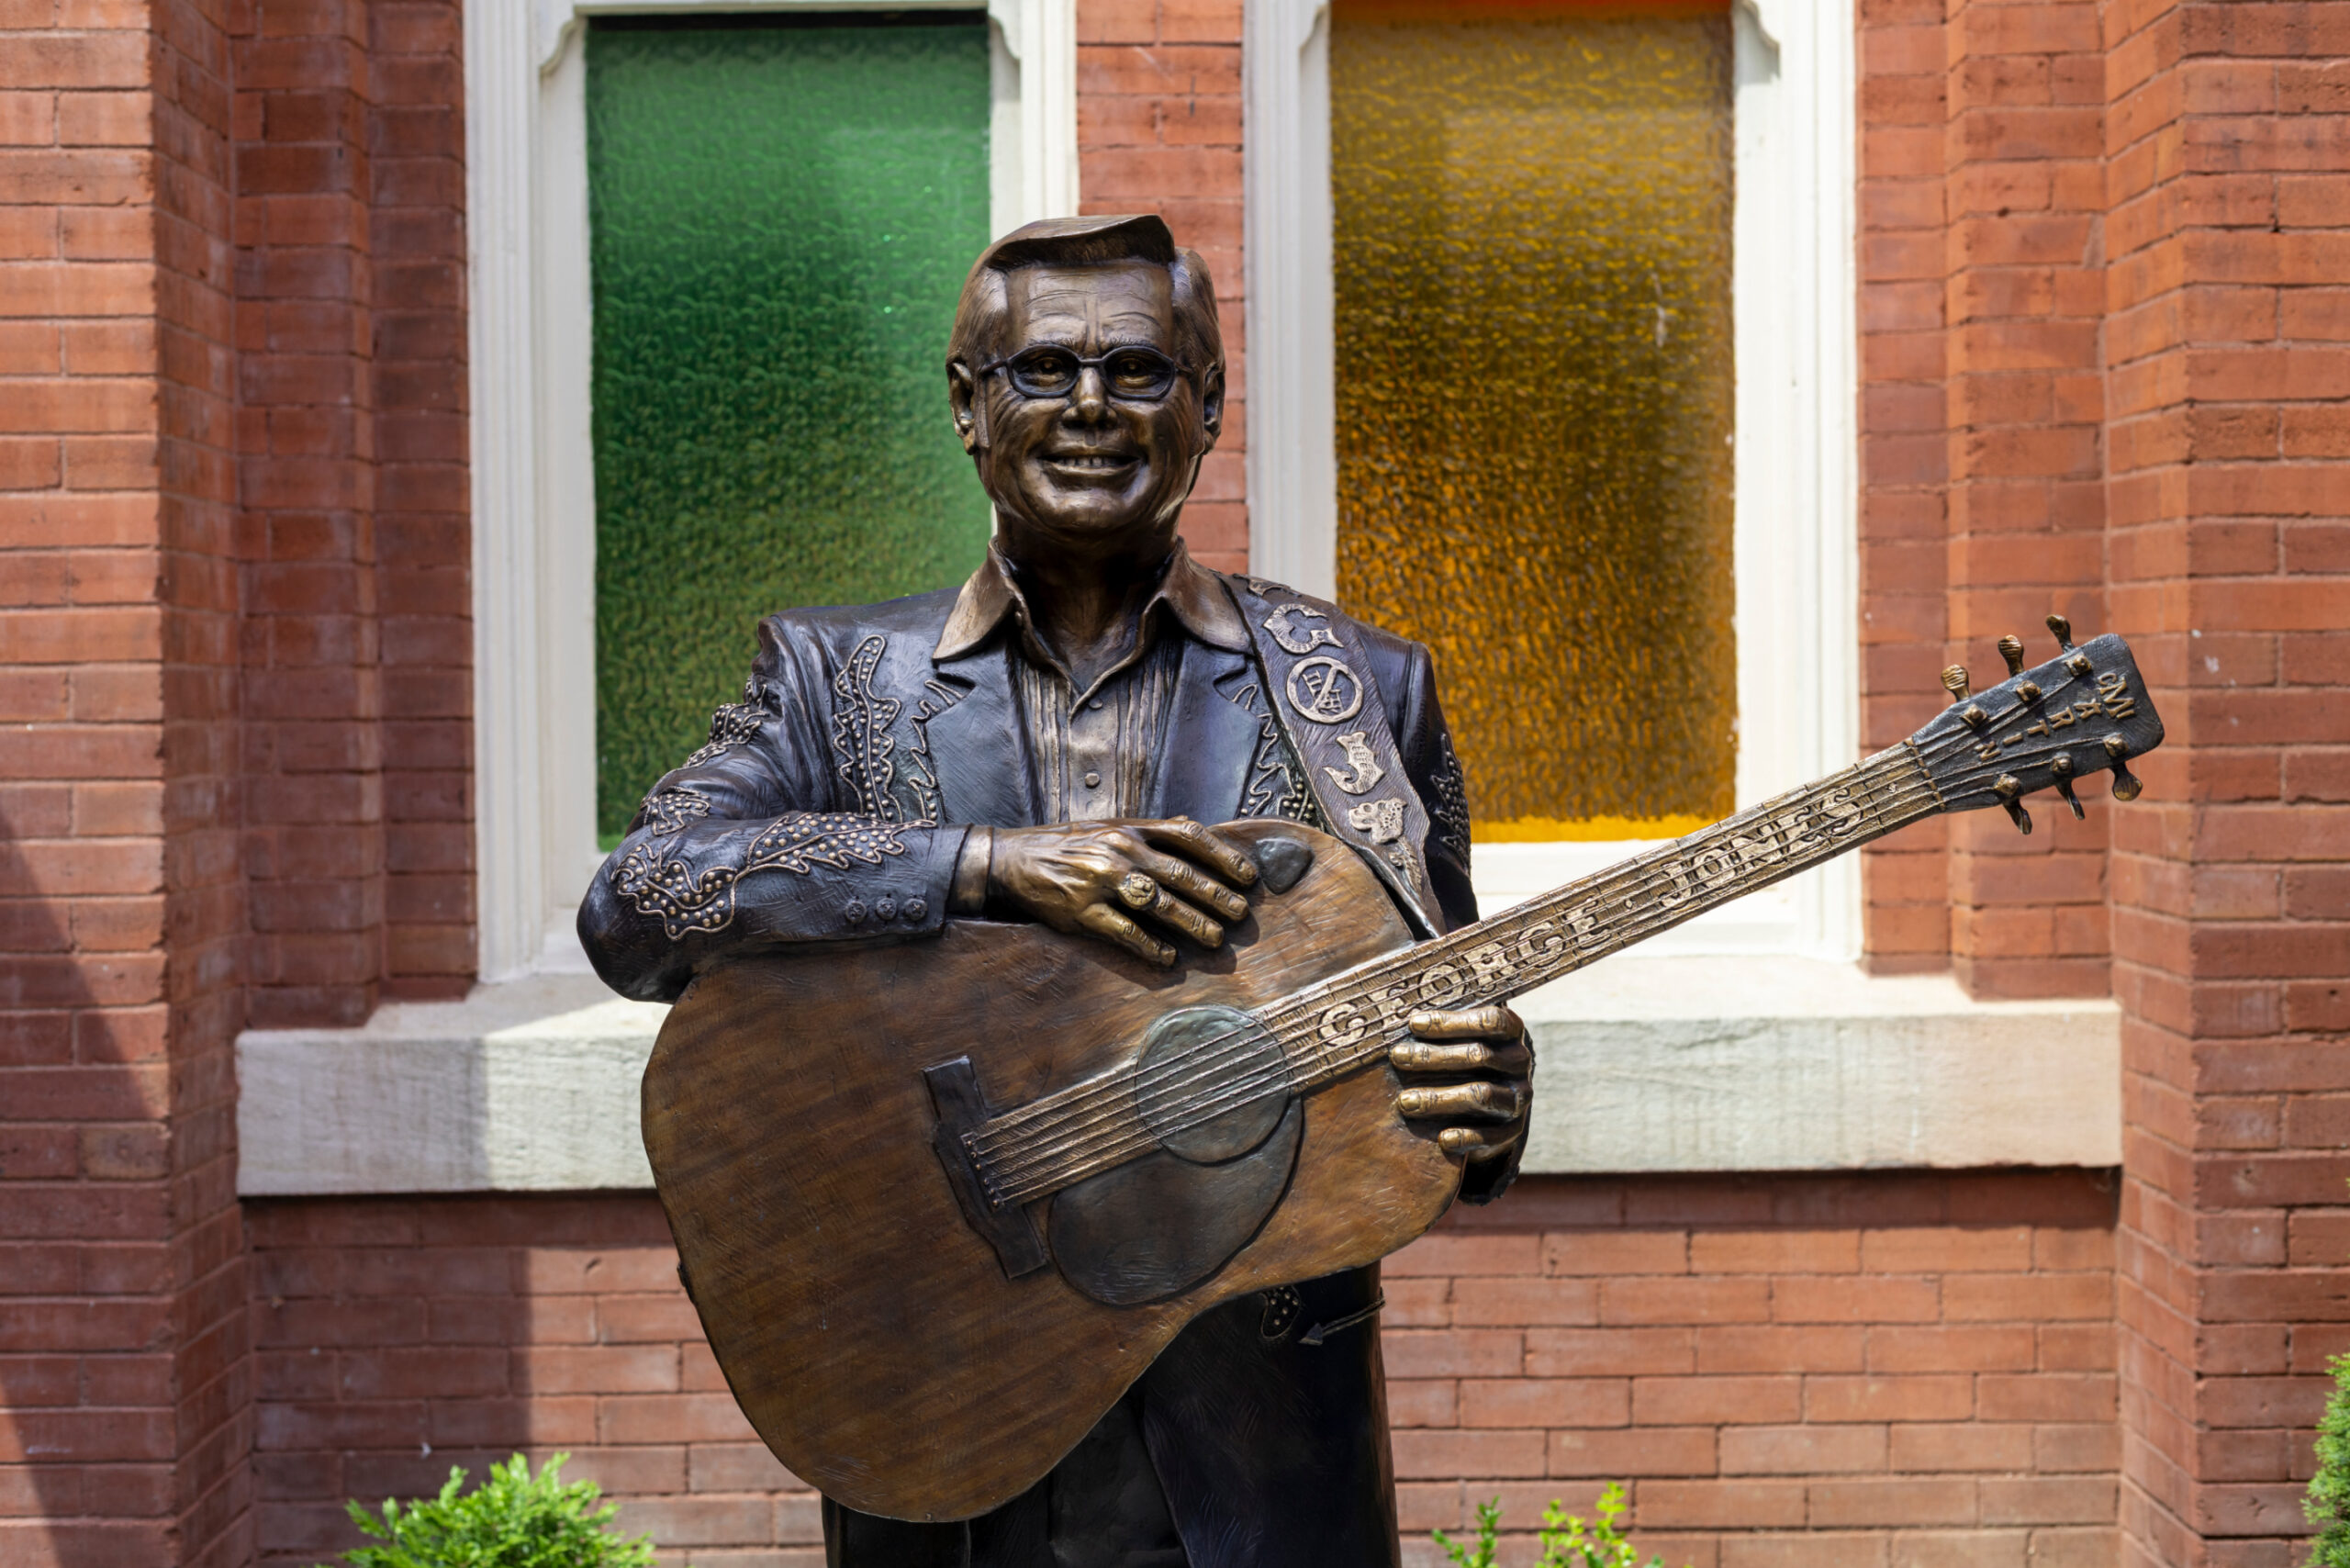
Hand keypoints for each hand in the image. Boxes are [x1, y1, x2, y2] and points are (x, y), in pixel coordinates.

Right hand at [988, 818, 1259, 966]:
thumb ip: (1150, 833)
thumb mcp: (1110, 827)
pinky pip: (1124, 932)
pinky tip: (1168, 957)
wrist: (1013, 860)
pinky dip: (1149, 946)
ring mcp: (1102, 881)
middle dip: (1216, 896)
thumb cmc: (1069, 845)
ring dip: (1192, 923)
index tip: (1248, 876)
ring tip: (1215, 939)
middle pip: (1180, 874)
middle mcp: (1121, 850)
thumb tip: (1194, 832)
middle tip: (1240, 914)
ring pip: (1158, 904)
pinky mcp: (1083, 911)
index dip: (1223, 856)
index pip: (1189, 836)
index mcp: (1132, 828)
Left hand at [1390, 1004, 1530, 1165]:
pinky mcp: (1512, 1129)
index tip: (1414, 1024)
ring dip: (1440, 1098)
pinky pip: (1491, 1134)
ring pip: (1482, 1094)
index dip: (1451, 1022)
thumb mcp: (1457, 1038)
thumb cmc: (1462, 1060)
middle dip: (1434, 1057)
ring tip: (1405, 1101)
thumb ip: (1440, 1027)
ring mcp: (1518, 1097)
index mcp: (1510, 1032)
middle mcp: (1519, 1062)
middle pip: (1479, 1055)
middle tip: (1398, 1057)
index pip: (1489, 1020)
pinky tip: (1442, 1139)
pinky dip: (1466, 1137)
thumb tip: (1400, 1016)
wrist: (1490, 1106)